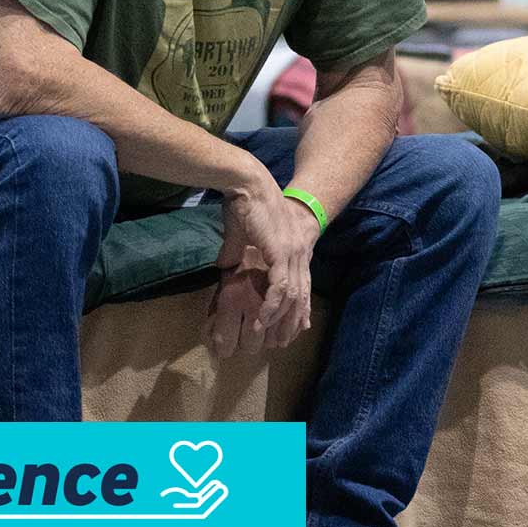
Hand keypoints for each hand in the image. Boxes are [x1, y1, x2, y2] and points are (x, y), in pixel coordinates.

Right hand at [205, 177, 319, 355]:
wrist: (249, 184)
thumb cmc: (244, 205)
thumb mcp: (241, 236)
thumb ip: (236, 254)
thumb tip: (225, 267)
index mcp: (294, 248)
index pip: (302, 285)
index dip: (299, 308)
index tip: (294, 327)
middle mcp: (299, 253)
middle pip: (301, 296)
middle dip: (292, 321)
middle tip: (281, 342)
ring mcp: (292, 253)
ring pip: (292, 296)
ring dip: (280, 319)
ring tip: (268, 337)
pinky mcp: (281, 253)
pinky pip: (281, 288)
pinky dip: (272, 306)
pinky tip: (262, 320)